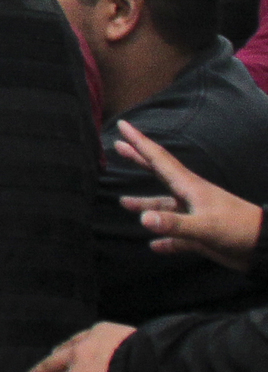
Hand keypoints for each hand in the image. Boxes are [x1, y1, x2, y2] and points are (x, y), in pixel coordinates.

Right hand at [114, 120, 261, 270]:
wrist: (263, 246)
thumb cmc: (236, 228)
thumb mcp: (205, 226)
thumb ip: (174, 223)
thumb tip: (143, 219)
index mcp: (188, 186)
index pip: (158, 159)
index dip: (139, 142)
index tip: (123, 125)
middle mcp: (188, 196)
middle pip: (158, 173)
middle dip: (138, 160)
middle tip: (118, 146)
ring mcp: (193, 214)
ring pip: (163, 207)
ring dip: (144, 205)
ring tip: (124, 203)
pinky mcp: (199, 234)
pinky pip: (175, 236)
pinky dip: (164, 239)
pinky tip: (154, 245)